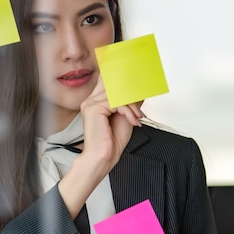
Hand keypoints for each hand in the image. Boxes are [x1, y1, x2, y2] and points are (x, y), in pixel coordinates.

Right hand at [58, 76, 142, 218]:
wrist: (102, 159)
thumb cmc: (111, 143)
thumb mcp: (126, 117)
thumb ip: (131, 102)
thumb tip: (141, 89)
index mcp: (95, 101)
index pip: (107, 79)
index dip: (121, 75)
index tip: (137, 76)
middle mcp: (91, 100)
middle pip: (114, 83)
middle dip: (132, 91)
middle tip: (143, 95)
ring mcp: (90, 103)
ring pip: (118, 93)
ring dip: (132, 105)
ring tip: (136, 117)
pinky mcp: (94, 109)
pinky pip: (117, 102)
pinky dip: (128, 111)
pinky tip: (132, 120)